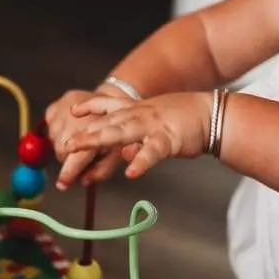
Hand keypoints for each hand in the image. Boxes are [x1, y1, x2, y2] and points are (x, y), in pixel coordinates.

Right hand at [45, 88, 135, 189]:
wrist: (116, 98)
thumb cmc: (118, 128)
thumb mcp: (119, 150)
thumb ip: (103, 169)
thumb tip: (84, 182)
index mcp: (100, 131)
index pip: (78, 156)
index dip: (69, 172)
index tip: (63, 184)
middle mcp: (80, 118)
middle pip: (61, 148)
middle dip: (66, 159)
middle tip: (75, 159)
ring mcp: (67, 107)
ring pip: (54, 137)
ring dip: (61, 144)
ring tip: (76, 139)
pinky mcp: (59, 102)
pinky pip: (50, 123)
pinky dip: (57, 130)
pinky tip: (70, 128)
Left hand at [64, 91, 212, 179]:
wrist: (213, 113)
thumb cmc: (186, 119)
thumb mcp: (157, 121)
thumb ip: (138, 138)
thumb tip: (124, 155)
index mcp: (138, 110)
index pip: (109, 106)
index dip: (89, 107)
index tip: (73, 111)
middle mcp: (141, 115)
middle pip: (107, 123)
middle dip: (85, 134)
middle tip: (65, 146)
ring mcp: (153, 125)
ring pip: (121, 132)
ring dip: (99, 139)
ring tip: (79, 147)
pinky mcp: (169, 139)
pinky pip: (152, 151)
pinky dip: (142, 161)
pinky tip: (131, 172)